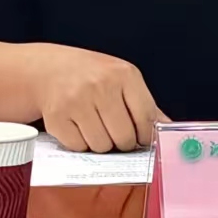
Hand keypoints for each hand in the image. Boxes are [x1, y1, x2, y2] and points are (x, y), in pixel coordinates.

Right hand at [28, 44, 168, 152]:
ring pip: (102, 146)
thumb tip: (169, 130)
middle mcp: (100, 85)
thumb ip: (146, 106)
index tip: (141, 138)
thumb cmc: (92, 76)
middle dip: (123, 142)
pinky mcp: (57, 117)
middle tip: (115, 132)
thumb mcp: (122, 79)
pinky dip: (80, 143)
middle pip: (125, 138)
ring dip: (101, 144)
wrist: (49, 69)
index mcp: (123, 74)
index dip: (146, 135)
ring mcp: (77, 101)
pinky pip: (79, 147)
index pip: (146, 119)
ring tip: (95, 126)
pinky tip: (78, 126)